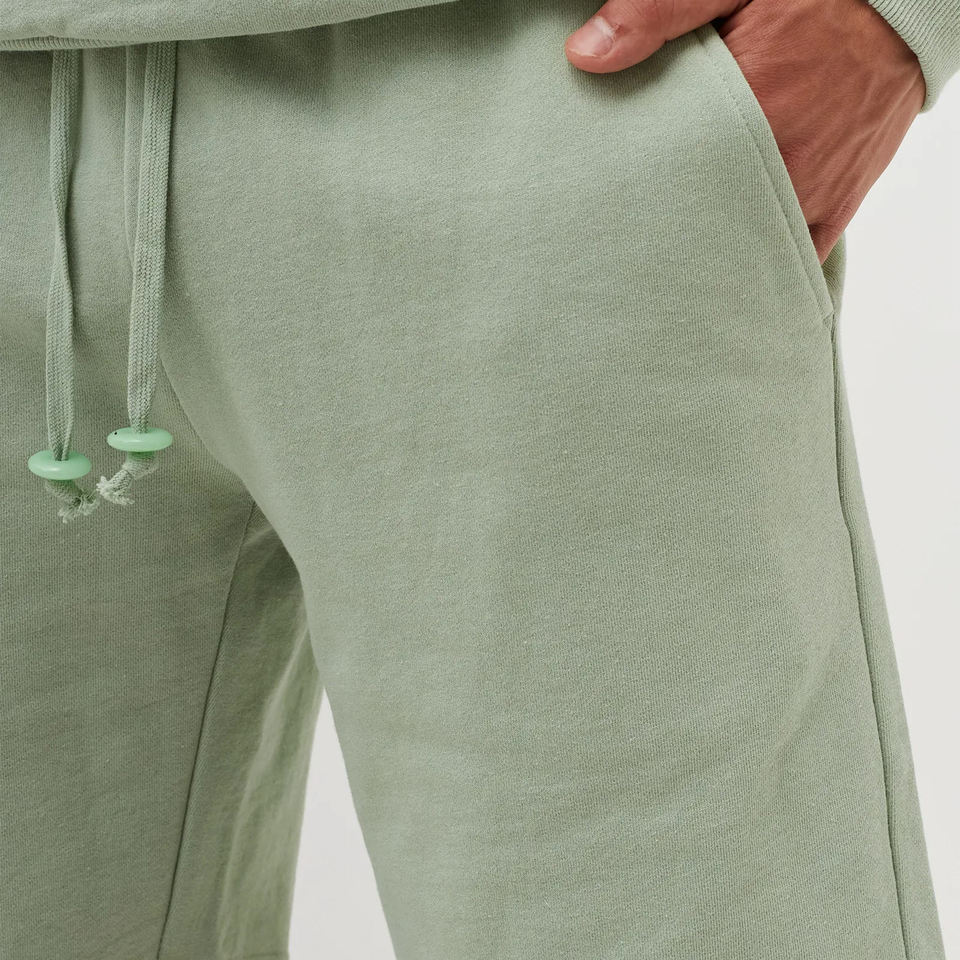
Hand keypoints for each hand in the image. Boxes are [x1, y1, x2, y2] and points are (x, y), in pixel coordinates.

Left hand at [565, 0, 925, 261]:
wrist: (906, 4)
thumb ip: (659, 13)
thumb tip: (586, 55)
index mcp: (749, 111)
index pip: (671, 181)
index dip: (634, 202)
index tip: (605, 212)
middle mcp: (784, 163)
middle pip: (703, 224)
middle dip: (666, 232)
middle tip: (628, 240)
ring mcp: (814, 190)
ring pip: (744, 245)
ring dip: (710, 250)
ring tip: (671, 255)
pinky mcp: (839, 202)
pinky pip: (795, 254)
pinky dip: (760, 260)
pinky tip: (726, 268)